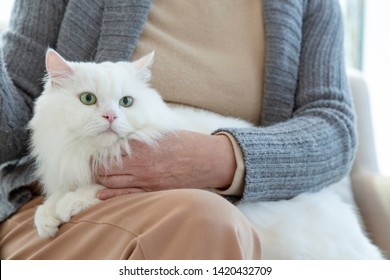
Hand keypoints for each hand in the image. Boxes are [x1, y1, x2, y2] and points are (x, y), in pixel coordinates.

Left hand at [96, 130, 236, 199]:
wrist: (206, 161)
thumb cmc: (186, 143)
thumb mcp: (163, 133)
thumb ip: (142, 134)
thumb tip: (124, 131)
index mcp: (142, 147)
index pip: (109, 152)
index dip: (97, 153)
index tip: (92, 152)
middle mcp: (141, 165)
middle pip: (106, 170)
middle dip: (96, 168)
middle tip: (91, 166)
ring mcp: (146, 180)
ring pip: (113, 184)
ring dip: (101, 181)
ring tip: (96, 177)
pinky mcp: (153, 191)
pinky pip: (127, 195)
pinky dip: (111, 195)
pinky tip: (101, 195)